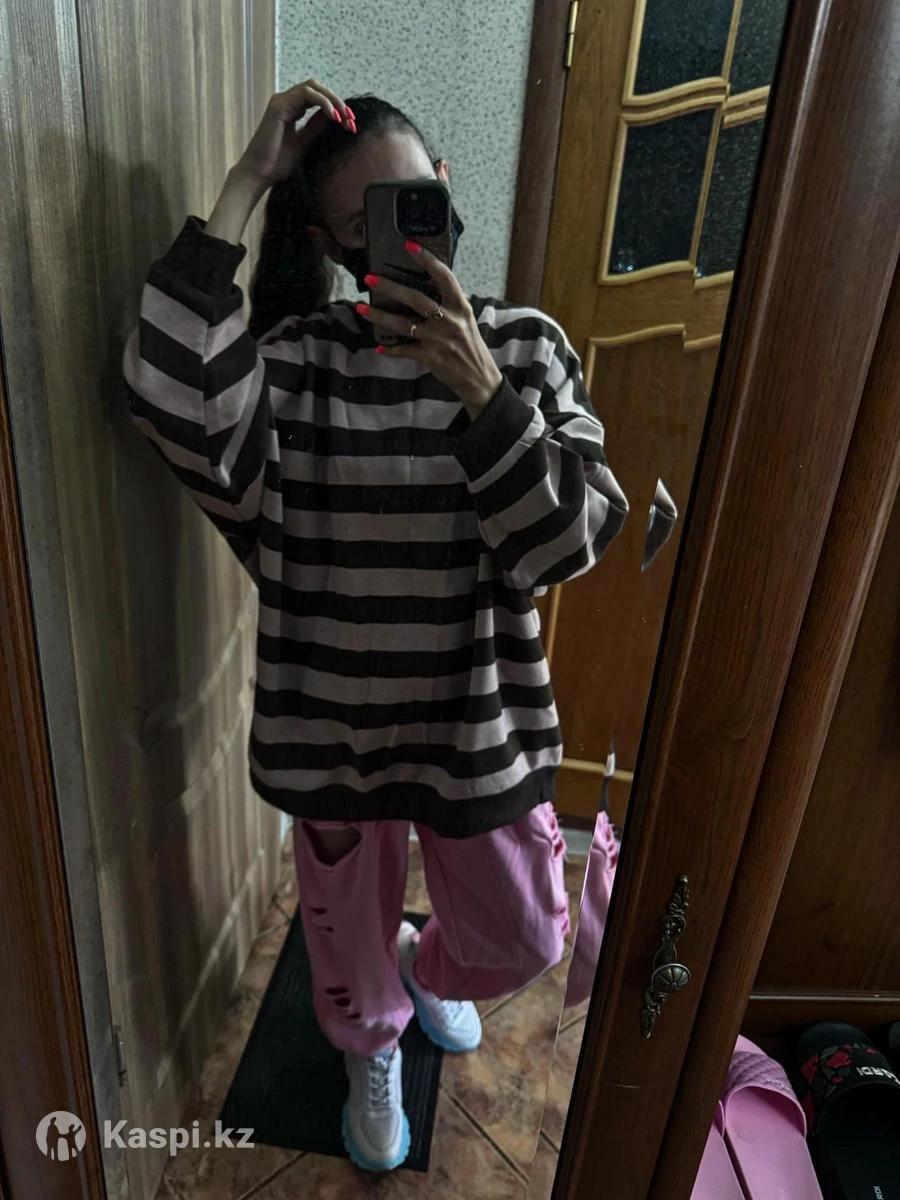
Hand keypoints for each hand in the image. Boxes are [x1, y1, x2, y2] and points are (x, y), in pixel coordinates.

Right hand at [234, 79, 356, 189]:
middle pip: (317, 88)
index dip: (337, 108)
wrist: (259, 175)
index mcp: (291, 109)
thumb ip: (316, 128)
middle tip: (352, 119)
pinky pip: (306, 95)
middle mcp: (285, 101)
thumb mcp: (304, 143)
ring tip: (345, 117)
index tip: (351, 125)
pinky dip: (323, 102)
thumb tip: (334, 117)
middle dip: (337, 101)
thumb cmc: (277, 163)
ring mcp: (281, 101)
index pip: (318, 99)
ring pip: (313, 87)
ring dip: (333, 100)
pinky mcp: (279, 106)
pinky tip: (333, 116)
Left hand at [356, 243, 502, 418]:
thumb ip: (450, 305)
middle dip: (390, 287)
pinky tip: (380, 347)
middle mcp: (449, 320)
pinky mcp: (431, 356)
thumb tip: (431, 288)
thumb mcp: (466, 320)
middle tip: (370, 278)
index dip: (427, 259)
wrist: (479, 378)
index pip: (444, 276)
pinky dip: (391, 350)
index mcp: (460, 306)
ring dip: (379, 316)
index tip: (409, 245)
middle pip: (415, 298)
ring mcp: (439, 339)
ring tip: (360, 308)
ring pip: (403, 323)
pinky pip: (405, 350)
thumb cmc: (470, 346)